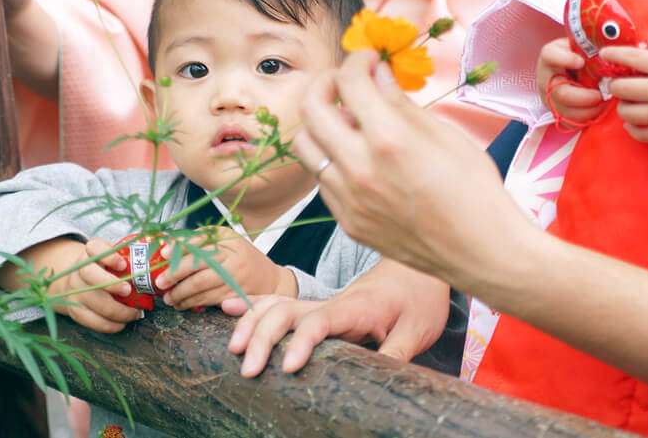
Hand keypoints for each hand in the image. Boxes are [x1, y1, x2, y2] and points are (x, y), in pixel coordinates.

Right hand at [49, 238, 142, 332]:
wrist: (77, 279)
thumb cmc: (104, 268)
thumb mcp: (113, 257)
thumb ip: (129, 259)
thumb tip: (156, 266)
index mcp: (91, 252)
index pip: (95, 247)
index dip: (109, 256)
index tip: (123, 264)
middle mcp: (79, 269)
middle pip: (89, 274)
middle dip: (111, 285)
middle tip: (130, 291)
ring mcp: (74, 290)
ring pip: (92, 301)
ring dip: (116, 310)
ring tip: (134, 313)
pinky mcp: (75, 309)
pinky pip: (90, 320)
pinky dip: (109, 325)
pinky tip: (122, 323)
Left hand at [154, 228, 295, 310]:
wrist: (271, 280)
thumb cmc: (241, 257)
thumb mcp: (225, 240)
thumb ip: (199, 239)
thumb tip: (169, 244)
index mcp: (228, 239)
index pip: (200, 240)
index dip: (179, 247)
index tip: (163, 254)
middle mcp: (232, 257)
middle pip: (198, 265)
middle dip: (175, 274)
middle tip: (159, 283)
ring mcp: (235, 278)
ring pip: (201, 286)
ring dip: (181, 294)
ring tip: (168, 298)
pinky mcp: (235, 296)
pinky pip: (209, 300)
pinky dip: (193, 303)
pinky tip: (182, 304)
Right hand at [221, 259, 448, 376]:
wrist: (415, 270)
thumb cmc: (418, 298)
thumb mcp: (417, 328)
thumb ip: (396, 351)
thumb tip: (380, 378)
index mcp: (356, 308)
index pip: (321, 321)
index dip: (302, 342)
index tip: (288, 366)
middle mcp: (331, 302)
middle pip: (286, 311)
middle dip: (262, 336)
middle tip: (248, 367)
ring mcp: (321, 302)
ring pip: (277, 304)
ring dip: (251, 321)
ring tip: (232, 346)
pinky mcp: (317, 305)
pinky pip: (279, 300)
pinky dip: (252, 304)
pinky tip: (229, 307)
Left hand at [292, 51, 537, 287]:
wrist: (482, 253)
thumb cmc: (475, 189)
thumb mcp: (445, 134)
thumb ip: (402, 103)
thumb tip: (378, 73)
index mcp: (389, 140)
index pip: (349, 82)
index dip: (357, 60)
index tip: (368, 60)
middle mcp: (359, 169)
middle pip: (311, 108)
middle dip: (325, 83)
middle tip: (345, 82)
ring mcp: (348, 199)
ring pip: (306, 145)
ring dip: (321, 124)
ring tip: (347, 120)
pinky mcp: (347, 221)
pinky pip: (322, 179)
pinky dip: (332, 158)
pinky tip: (358, 157)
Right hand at [536, 37, 604, 123]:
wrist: (578, 69)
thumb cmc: (584, 55)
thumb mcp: (585, 45)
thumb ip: (593, 44)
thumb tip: (613, 45)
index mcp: (552, 57)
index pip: (549, 55)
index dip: (563, 59)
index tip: (580, 62)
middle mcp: (546, 78)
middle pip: (558, 92)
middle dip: (581, 97)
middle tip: (600, 95)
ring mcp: (549, 96)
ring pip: (563, 110)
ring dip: (586, 111)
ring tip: (603, 104)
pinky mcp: (557, 111)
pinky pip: (568, 121)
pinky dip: (585, 118)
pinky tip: (597, 111)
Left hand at [601, 45, 647, 142]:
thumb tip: (633, 53)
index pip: (630, 57)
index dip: (614, 54)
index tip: (605, 54)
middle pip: (620, 88)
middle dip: (616, 85)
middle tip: (619, 84)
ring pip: (626, 112)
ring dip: (624, 107)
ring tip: (629, 103)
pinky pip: (640, 133)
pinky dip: (633, 128)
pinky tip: (634, 122)